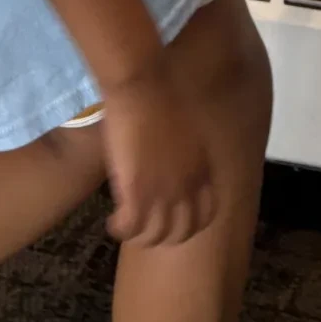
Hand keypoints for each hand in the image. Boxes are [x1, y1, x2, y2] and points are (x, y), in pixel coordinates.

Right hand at [101, 55, 216, 246]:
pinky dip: (121, 230)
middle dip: (166, 236)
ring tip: (128, 230)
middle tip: (149, 230)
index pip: (207, 212)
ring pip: (156, 236)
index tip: (176, 219)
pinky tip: (112, 223)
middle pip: (183, 231)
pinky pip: (130, 228)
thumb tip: (175, 153)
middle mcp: (186, 187)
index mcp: (201, 169)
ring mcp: (162, 193)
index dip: (192, 223)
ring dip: (142, 237)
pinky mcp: (137, 194)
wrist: (144, 84)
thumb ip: (185, 148)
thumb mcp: (187, 126)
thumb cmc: (163, 92)